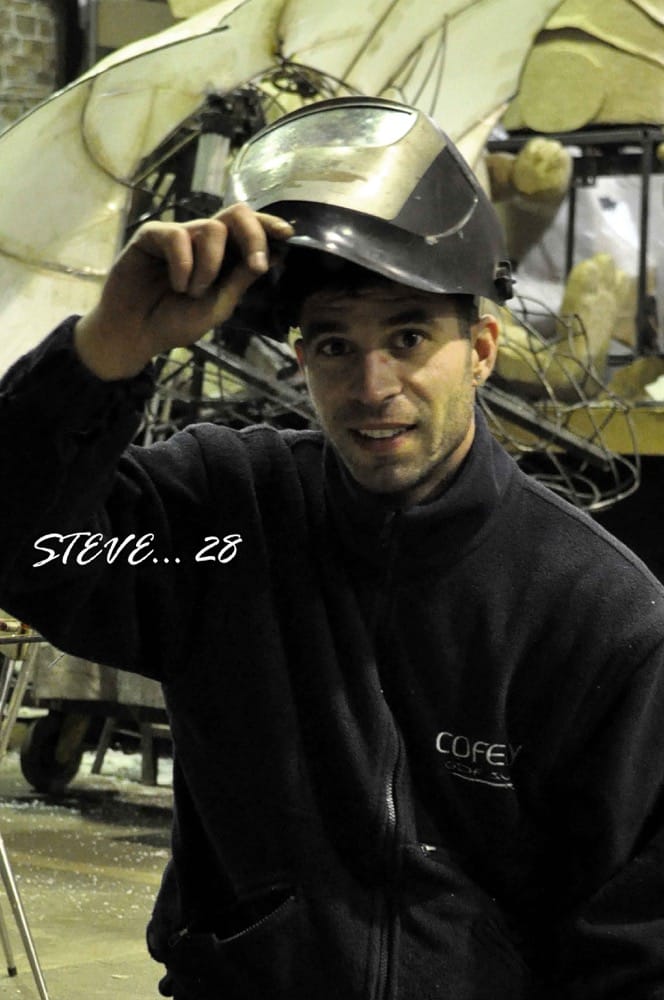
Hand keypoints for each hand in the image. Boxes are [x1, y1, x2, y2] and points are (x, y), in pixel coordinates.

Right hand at [74, 203, 293, 379]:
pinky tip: (176, 285)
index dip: (268, 226)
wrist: (135, 333)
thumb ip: (239, 281)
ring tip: (192, 292)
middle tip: (256, 263)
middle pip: (236, 214)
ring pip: (211, 229)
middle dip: (253, 235)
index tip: (287, 235)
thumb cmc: (174, 322)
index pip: (249, 230)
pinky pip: (178, 237)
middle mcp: (202, 240)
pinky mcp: (152, 236)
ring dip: (209, 267)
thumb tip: (272, 256)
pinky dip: (184, 266)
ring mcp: (178, 235)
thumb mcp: (217, 306)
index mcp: (222, 256)